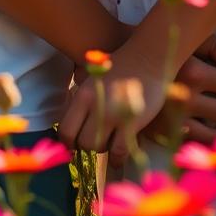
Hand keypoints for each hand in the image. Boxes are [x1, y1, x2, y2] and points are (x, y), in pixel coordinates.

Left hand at [57, 42, 168, 164]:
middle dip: (88, 145)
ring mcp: (114, 115)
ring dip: (104, 148)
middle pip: (82, 142)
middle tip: (96, 139)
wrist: (149, 57)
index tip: (74, 145)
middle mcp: (96, 106)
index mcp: (84, 94)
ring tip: (110, 140)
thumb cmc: (121, 66)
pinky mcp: (132, 123)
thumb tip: (73, 125)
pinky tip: (118, 157)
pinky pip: (119, 151)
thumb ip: (82, 100)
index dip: (68, 142)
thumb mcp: (93, 78)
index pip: (66, 130)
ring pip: (99, 148)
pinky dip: (117, 158)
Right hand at [144, 33, 215, 145]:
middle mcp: (185, 99)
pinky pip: (190, 141)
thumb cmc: (160, 46)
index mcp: (194, 73)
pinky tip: (215, 137)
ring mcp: (172, 119)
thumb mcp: (189, 40)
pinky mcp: (160, 131)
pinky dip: (207, 141)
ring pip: (211, 133)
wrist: (123, 63)